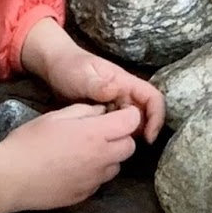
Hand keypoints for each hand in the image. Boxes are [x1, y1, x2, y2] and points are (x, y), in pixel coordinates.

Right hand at [0, 103, 141, 212]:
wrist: (11, 177)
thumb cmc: (29, 142)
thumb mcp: (55, 116)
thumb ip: (84, 111)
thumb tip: (101, 111)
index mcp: (95, 135)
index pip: (131, 122)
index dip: (128, 115)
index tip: (118, 113)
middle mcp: (101, 159)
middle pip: (129, 147)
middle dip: (121, 137)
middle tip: (101, 132)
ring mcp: (94, 180)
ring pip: (116, 166)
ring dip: (109, 157)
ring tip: (85, 152)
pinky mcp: (85, 195)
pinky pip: (99, 181)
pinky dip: (94, 173)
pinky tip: (73, 168)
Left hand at [20, 18, 164, 142]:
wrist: (55, 67)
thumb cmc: (69, 67)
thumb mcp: (81, 76)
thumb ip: (98, 85)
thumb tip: (115, 91)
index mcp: (125, 82)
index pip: (153, 98)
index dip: (156, 118)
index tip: (148, 138)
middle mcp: (125, 93)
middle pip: (146, 115)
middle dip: (141, 132)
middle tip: (122, 145)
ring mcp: (116, 103)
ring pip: (132, 123)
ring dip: (127, 135)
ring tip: (110, 145)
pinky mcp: (106, 113)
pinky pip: (117, 126)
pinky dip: (114, 135)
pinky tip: (101, 142)